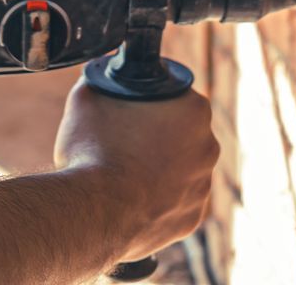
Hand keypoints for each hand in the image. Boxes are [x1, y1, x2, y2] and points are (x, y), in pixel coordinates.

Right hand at [54, 79, 218, 263]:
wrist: (94, 213)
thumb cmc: (93, 151)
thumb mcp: (88, 97)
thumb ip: (103, 80)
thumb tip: (101, 75)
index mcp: (194, 109)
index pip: (176, 96)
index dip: (152, 101)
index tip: (130, 110)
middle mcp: (208, 146)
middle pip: (183, 134)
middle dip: (159, 136)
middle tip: (124, 142)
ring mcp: (202, 186)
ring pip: (181, 171)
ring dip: (160, 171)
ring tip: (124, 175)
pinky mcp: (191, 219)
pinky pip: (175, 205)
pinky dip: (158, 202)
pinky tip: (132, 200)